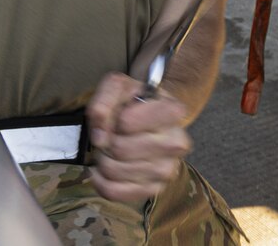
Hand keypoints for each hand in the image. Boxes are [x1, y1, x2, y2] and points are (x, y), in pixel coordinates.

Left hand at [86, 71, 190, 203]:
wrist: (154, 121)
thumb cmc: (134, 102)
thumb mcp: (118, 86)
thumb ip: (104, 100)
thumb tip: (100, 136)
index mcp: (173, 112)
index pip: (126, 121)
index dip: (113, 119)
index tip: (118, 116)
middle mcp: (177, 143)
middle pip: (120, 148)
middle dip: (106, 142)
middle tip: (110, 136)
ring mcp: (168, 169)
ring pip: (115, 171)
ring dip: (103, 160)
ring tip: (110, 150)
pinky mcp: (155, 189)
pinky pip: (115, 192)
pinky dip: (100, 182)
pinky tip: (102, 171)